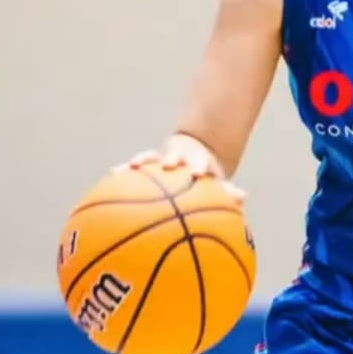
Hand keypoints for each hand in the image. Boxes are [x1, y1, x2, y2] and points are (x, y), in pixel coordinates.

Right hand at [120, 134, 245, 203]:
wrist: (194, 154)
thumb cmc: (207, 179)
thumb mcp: (217, 184)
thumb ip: (227, 193)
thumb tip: (242, 199)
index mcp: (198, 164)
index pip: (199, 163)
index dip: (198, 167)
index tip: (198, 173)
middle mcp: (180, 158)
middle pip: (173, 156)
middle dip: (170, 161)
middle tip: (166, 166)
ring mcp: (162, 159)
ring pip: (150, 158)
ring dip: (142, 162)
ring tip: (128, 167)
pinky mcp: (149, 163)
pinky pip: (133, 168)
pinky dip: (123, 171)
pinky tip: (109, 177)